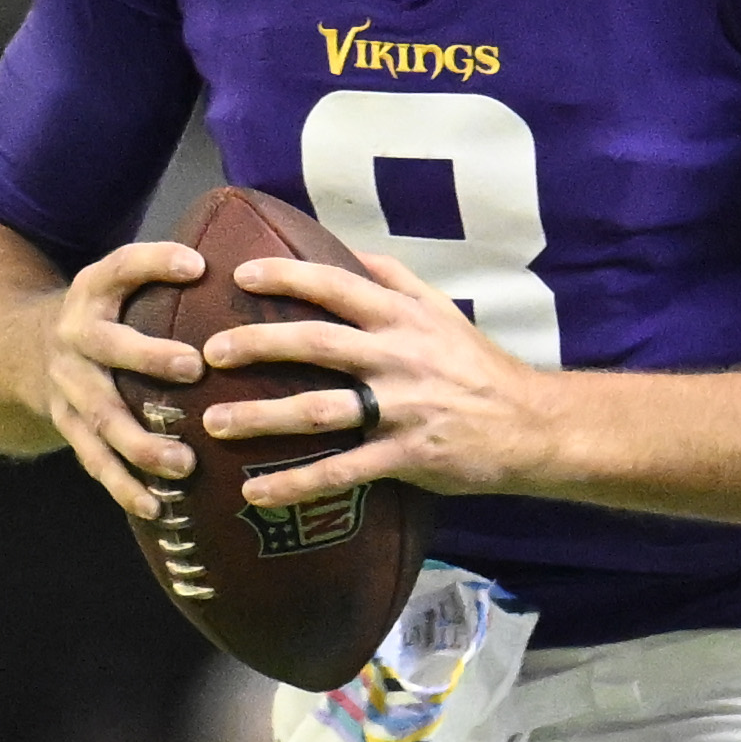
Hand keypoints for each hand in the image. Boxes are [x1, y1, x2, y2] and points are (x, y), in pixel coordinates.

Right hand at [45, 238, 213, 520]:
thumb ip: (168, 279)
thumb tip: (263, 270)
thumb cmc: (110, 316)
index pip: (121, 266)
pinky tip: (156, 508)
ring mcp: (67, 385)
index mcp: (93, 290)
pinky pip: (95, 461)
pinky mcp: (67, 426)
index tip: (197, 265)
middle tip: (193, 367)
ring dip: (142, 443)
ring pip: (102, 416)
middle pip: (107, 346)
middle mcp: (75, 335)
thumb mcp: (123, 285)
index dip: (155, 263)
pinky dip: (124, 487)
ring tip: (185, 465)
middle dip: (147, 357)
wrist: (24, 350)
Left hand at [199, 243, 568, 501]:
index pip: (336, 286)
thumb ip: (397, 280)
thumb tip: (350, 249)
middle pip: (316, 343)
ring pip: (319, 409)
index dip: (286, 277)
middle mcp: (397, 357)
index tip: (240, 274)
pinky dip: (295, 483)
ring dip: (261, 417)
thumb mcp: (444, 311)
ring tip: (214, 423)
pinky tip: (255, 492)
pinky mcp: (405, 456)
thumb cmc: (480, 368)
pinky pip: (340, 471)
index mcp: (403, 318)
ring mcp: (400, 408)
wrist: (532, 425)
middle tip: (208, 353)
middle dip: (257, 345)